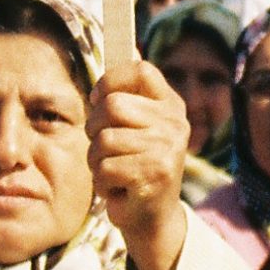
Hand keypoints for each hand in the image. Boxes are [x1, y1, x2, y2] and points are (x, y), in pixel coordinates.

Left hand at [91, 58, 190, 269]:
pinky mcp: (153, 176)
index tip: (99, 99)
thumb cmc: (136, 167)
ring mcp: (166, 150)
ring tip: (113, 171)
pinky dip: (103, 182)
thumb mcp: (137, 127)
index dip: (111, 81)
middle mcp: (174, 124)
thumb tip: (129, 49)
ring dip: (97, 160)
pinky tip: (119, 189)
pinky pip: (105, 168)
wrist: (153, 220)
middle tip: (104, 146)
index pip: (140, 71)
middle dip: (95, 128)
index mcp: (170, 105)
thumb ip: (132, 95)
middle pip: (113, 106)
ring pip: (104, 140)